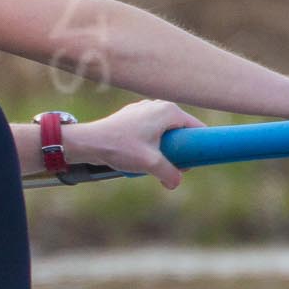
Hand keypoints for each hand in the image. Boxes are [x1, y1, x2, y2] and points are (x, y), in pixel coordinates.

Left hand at [62, 99, 205, 189]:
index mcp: (168, 110)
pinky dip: (151, 146)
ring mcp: (143, 110)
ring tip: (155, 164)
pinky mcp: (132, 118)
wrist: (88, 142)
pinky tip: (141, 158)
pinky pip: (150, 133)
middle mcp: (157, 106)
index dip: (200, 146)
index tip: (198, 162)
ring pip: (165, 133)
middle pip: (181, 131)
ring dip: (164, 150)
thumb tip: (175, 183)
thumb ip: (170, 174)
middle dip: (181, 150)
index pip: (197, 128)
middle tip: (175, 167)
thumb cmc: (119, 147)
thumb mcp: (150, 163)